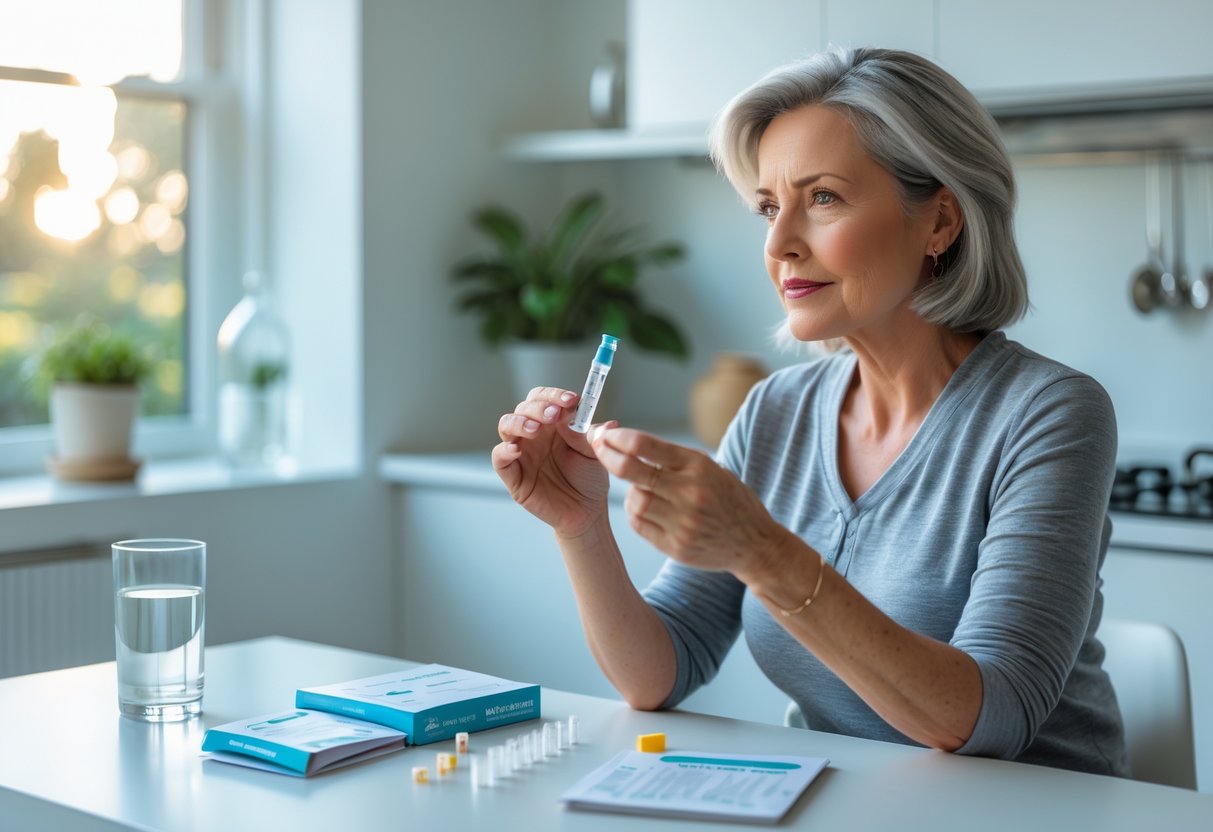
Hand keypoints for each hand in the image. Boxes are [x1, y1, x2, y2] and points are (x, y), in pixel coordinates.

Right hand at [492, 387, 614, 538]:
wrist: (588, 512)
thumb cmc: (590, 479)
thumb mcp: (594, 453)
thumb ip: (586, 434)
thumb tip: (576, 414)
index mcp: (553, 424)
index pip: (544, 399)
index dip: (553, 395)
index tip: (571, 399)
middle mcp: (534, 434)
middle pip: (524, 408)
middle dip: (538, 407)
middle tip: (554, 414)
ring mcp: (522, 453)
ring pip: (506, 426)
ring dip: (519, 422)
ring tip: (535, 429)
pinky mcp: (513, 475)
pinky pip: (499, 458)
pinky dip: (504, 450)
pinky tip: (516, 449)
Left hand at [587, 426, 787, 576]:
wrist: (754, 544)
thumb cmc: (729, 499)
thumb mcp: (711, 469)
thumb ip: (675, 460)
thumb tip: (628, 444)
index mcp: (699, 466)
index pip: (645, 445)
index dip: (618, 438)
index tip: (605, 435)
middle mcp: (690, 492)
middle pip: (631, 470)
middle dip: (608, 456)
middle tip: (598, 449)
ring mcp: (682, 522)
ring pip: (633, 500)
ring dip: (630, 491)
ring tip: (642, 490)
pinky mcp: (675, 546)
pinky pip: (639, 524)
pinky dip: (636, 513)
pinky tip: (647, 508)